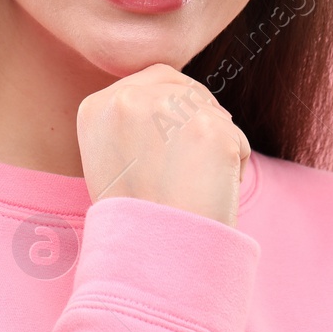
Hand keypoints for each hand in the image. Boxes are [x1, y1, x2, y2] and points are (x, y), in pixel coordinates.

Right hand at [76, 63, 251, 228]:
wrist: (152, 253)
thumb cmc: (135, 215)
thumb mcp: (111, 156)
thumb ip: (132, 119)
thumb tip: (173, 97)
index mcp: (95, 106)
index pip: (154, 78)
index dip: (175, 107)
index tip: (176, 142)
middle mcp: (126, 98)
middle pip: (188, 89)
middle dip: (198, 122)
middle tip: (191, 168)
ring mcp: (168, 109)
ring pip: (214, 113)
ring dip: (214, 145)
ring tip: (193, 185)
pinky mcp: (209, 127)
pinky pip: (237, 138)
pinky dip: (234, 167)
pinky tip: (210, 192)